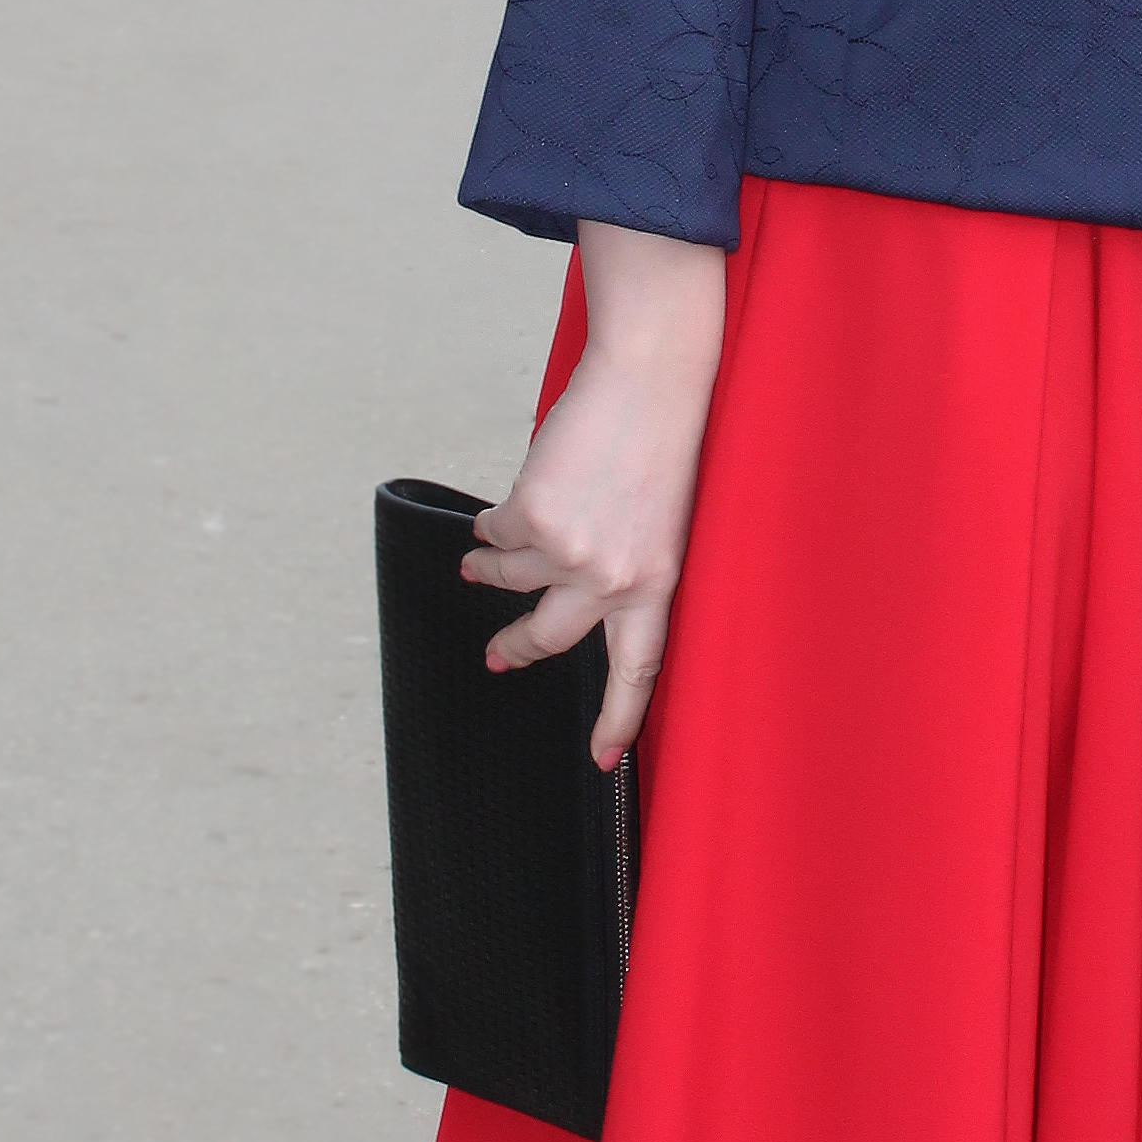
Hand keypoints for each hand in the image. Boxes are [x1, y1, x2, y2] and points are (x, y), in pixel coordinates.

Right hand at [460, 223, 726, 765]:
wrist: (649, 380)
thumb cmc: (661, 443)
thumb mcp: (661, 520)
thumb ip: (624, 564)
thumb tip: (568, 593)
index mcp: (659, 584)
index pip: (638, 670)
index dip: (617, 719)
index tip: (601, 761)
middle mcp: (615, 580)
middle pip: (550, 638)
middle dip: (515, 648)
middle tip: (496, 657)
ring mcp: (569, 552)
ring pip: (509, 581)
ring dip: (489, 573)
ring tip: (480, 565)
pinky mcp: (531, 518)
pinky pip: (494, 535)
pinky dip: (489, 527)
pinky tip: (495, 516)